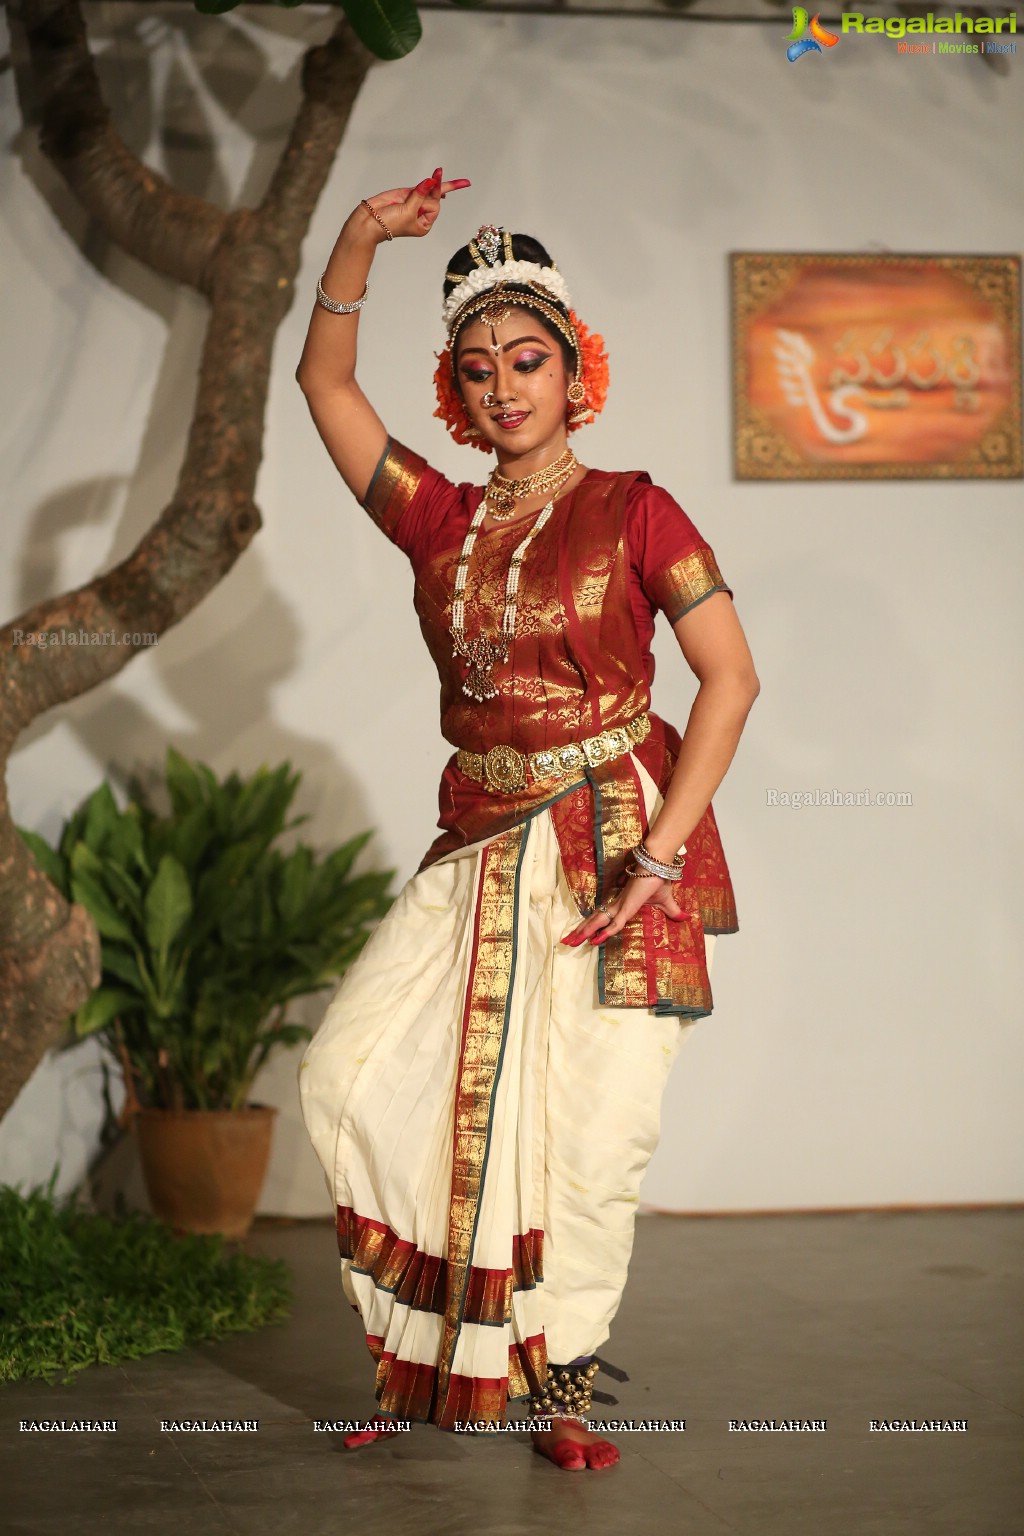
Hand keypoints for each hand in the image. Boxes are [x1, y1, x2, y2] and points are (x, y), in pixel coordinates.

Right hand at [358, 168, 470, 241]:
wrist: (369, 221)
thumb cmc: (388, 223)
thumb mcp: (408, 211)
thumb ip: (419, 195)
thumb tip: (430, 181)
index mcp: (424, 224)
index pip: (435, 206)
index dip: (435, 195)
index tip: (434, 183)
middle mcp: (421, 214)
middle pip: (435, 197)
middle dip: (439, 187)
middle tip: (463, 182)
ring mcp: (414, 203)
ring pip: (429, 190)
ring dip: (438, 184)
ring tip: (457, 179)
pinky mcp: (406, 195)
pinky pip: (420, 187)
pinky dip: (430, 183)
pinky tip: (439, 177)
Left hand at [559, 872, 687, 947]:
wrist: (658, 864)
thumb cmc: (660, 879)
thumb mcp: (667, 903)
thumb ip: (673, 912)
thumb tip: (686, 918)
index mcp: (623, 904)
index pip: (603, 917)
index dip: (592, 926)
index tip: (581, 935)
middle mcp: (617, 904)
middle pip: (594, 920)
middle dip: (580, 931)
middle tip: (566, 941)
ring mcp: (621, 905)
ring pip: (598, 921)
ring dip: (584, 932)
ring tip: (569, 942)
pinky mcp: (628, 906)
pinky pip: (615, 923)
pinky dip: (605, 932)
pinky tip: (594, 940)